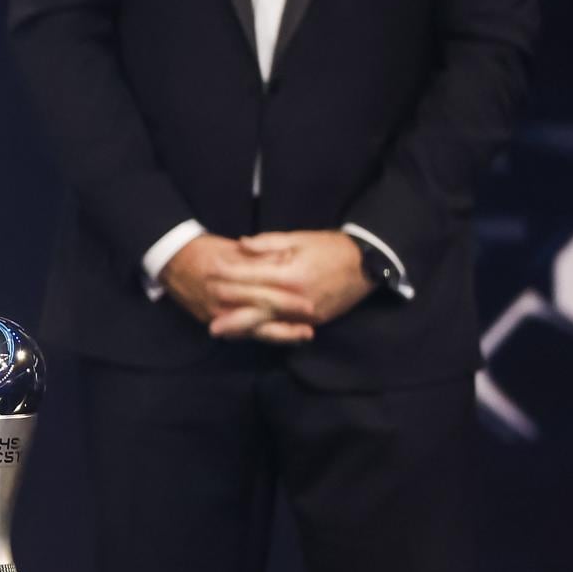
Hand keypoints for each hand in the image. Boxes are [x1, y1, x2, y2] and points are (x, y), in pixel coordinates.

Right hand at [160, 233, 315, 344]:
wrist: (170, 260)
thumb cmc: (203, 250)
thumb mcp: (231, 248)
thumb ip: (258, 255)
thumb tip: (286, 259)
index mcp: (228, 278)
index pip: (263, 292)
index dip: (287, 300)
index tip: (310, 303)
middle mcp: (221, 300)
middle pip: (260, 316)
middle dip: (287, 324)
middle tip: (311, 327)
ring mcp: (215, 314)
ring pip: (252, 329)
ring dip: (279, 334)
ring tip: (302, 335)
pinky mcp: (211, 321)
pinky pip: (240, 333)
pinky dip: (260, 334)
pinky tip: (278, 337)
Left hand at [214, 230, 372, 332]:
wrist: (367, 264)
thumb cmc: (330, 247)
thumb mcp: (299, 238)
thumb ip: (267, 243)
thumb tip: (240, 244)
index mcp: (291, 274)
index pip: (252, 277)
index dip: (229, 275)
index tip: (209, 271)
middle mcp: (297, 298)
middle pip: (256, 306)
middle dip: (229, 306)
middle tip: (205, 308)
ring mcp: (306, 314)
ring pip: (268, 323)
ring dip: (241, 327)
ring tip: (217, 330)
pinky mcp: (314, 321)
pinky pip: (284, 329)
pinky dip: (264, 331)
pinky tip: (247, 333)